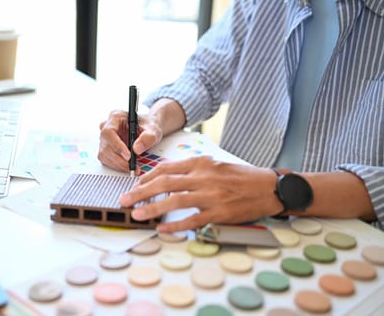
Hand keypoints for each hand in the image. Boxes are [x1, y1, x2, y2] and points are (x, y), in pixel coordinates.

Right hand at [98, 109, 163, 173]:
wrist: (148, 129)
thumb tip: (136, 149)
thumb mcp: (153, 129)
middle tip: (132, 167)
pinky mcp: (106, 149)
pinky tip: (128, 167)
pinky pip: (107, 160)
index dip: (117, 145)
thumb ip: (147, 137)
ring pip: (104, 155)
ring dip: (118, 164)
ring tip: (133, 168)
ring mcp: (105, 139)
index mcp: (115, 117)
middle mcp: (107, 127)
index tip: (128, 156)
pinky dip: (117, 166)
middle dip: (119, 159)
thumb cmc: (149, 126)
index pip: (109, 132)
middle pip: (106, 146)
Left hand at [119, 156, 283, 231]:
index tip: (134, 185)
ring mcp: (211, 195)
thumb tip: (166, 178)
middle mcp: (203, 177)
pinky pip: (192, 220)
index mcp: (201, 163)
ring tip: (136, 214)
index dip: (146, 178)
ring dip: (152, 208)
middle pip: (165, 183)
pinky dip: (175, 225)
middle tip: (124, 200)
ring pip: (174, 200)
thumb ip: (192, 170)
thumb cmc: (241, 177)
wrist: (268, 187)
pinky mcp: (219, 212)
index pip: (166, 168)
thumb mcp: (214, 165)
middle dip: (140, 192)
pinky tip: (162, 229)